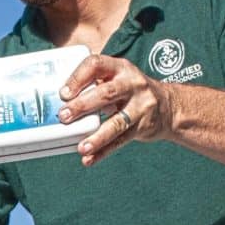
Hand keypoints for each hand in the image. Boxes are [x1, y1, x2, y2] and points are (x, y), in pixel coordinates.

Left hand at [58, 54, 174, 166]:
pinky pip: (120, 141)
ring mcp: (140, 106)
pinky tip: (89, 159)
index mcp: (119, 68)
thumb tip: (56, 100)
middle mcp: (132, 84)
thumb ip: (92, 84)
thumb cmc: (129, 91)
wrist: (168, 106)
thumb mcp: (115, 78)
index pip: (96, 65)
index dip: (78, 77)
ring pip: (116, 122)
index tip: (63, 93)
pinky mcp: (142, 126)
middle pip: (106, 93)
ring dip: (97, 136)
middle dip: (83, 105)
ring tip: (81, 147)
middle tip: (64, 117)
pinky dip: (103, 152)